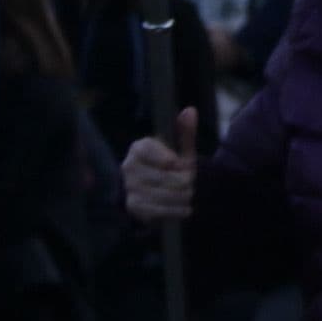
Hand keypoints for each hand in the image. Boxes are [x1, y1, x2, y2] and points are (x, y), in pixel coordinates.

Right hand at [122, 107, 198, 222]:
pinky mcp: (133, 206)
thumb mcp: (183, 149)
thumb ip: (186, 131)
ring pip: (160, 194)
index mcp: (139, 148)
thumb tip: (190, 110)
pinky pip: (156, 210)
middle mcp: (128, 166)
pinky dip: (175, 210)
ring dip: (181, 197)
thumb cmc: (175, 165)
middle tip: (193, 183)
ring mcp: (129, 187)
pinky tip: (186, 208)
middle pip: (159, 175)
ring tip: (191, 195)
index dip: (168, 159)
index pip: (148, 150)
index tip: (180, 163)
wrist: (167, 189)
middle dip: (181, 181)